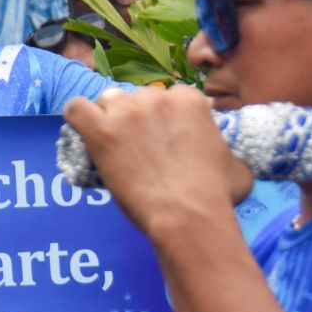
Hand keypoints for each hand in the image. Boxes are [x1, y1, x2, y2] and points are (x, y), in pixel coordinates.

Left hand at [62, 86, 252, 236]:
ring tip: (112, 144)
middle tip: (136, 149)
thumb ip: (228, 154)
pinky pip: (76, 109)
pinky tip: (83, 133)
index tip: (161, 141)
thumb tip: (228, 160)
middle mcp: (156, 97)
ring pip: (107, 100)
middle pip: (136, 98)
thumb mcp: (236, 168)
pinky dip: (77, 118)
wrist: (187, 214)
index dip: (163, 120)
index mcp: (190, 99)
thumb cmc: (216, 195)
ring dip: (108, 117)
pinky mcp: (101, 131)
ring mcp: (126, 112)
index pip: (168, 97)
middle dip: (135, 119)